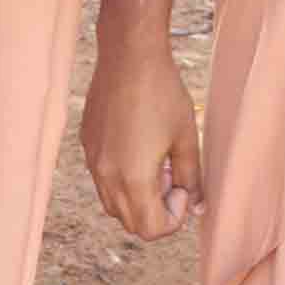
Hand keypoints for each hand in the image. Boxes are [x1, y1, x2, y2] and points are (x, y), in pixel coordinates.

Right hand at [82, 37, 204, 240]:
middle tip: (171, 176)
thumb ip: (192, 180)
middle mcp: (106, 174)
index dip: (173, 218)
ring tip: (154, 161)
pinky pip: (102, 177)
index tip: (182, 187)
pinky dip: (121, 177)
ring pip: (112, 203)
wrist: (129, 55)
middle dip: (155, 210)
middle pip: (130, 222)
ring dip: (136, 197)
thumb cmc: (162, 94)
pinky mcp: (87, 143)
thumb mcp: (187, 139)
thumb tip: (197, 208)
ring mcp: (92, 159)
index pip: (151, 229)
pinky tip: (138, 145)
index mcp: (133, 178)